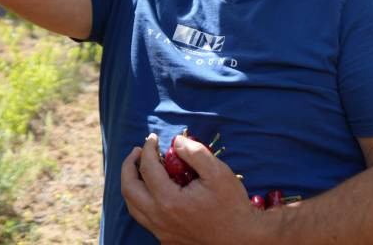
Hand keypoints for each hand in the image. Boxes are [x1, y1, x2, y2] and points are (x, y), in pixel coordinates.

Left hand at [121, 133, 263, 244]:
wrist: (243, 238)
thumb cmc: (232, 204)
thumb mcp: (217, 172)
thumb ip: (194, 152)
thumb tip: (175, 141)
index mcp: (169, 201)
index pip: (147, 169)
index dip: (148, 149)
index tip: (152, 138)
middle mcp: (159, 219)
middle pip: (129, 189)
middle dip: (129, 166)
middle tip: (138, 151)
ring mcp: (161, 232)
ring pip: (133, 207)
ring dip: (132, 184)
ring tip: (141, 169)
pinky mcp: (166, 239)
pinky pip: (145, 218)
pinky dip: (142, 200)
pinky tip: (154, 191)